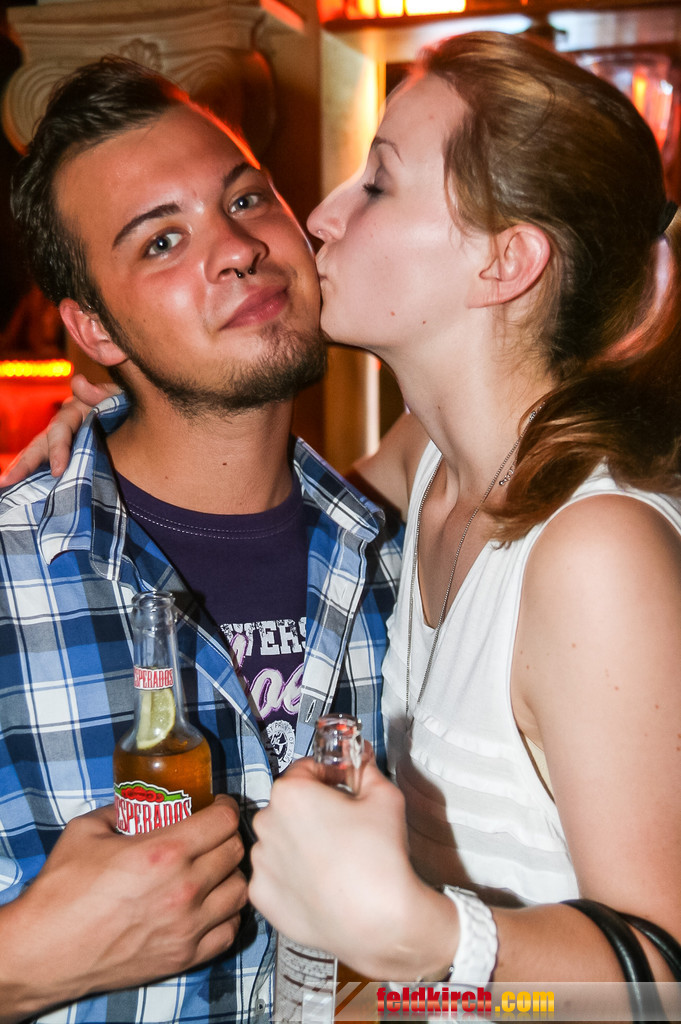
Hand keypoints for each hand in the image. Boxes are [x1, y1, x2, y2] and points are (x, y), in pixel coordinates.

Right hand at [0, 375, 119, 486]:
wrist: (139, 418)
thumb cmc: (128, 405)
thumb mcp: (119, 395)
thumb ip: (101, 392)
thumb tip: (78, 382)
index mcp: (75, 411)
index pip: (60, 430)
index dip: (57, 449)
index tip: (59, 471)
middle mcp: (64, 426)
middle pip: (40, 444)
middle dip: (24, 463)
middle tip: (7, 481)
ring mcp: (65, 442)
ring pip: (39, 454)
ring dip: (22, 469)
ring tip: (5, 484)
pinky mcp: (70, 455)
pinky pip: (50, 466)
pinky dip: (36, 477)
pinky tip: (24, 491)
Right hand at [0, 796, 246, 1021]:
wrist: (45, 951)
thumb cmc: (60, 894)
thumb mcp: (85, 831)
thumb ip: (118, 811)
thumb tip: (134, 804)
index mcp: (163, 852)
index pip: (224, 822)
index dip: (226, 808)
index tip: (219, 806)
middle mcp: (183, 888)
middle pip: (235, 852)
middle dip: (228, 836)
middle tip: (215, 833)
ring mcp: (187, 926)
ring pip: (240, 891)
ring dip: (231, 874)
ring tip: (216, 869)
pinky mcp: (184, 957)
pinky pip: (229, 931)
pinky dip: (227, 915)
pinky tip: (211, 905)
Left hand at [249, 759, 457, 980]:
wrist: (379, 922)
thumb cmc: (380, 860)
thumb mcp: (384, 796)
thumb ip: (367, 770)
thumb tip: (361, 760)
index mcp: (292, 792)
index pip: (305, 769)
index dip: (329, 776)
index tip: (341, 787)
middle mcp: (266, 823)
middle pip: (289, 804)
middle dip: (313, 809)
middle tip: (343, 826)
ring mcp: (260, 862)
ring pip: (279, 839)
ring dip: (299, 842)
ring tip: (333, 859)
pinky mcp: (261, 895)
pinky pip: (274, 874)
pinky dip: (291, 876)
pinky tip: (319, 883)